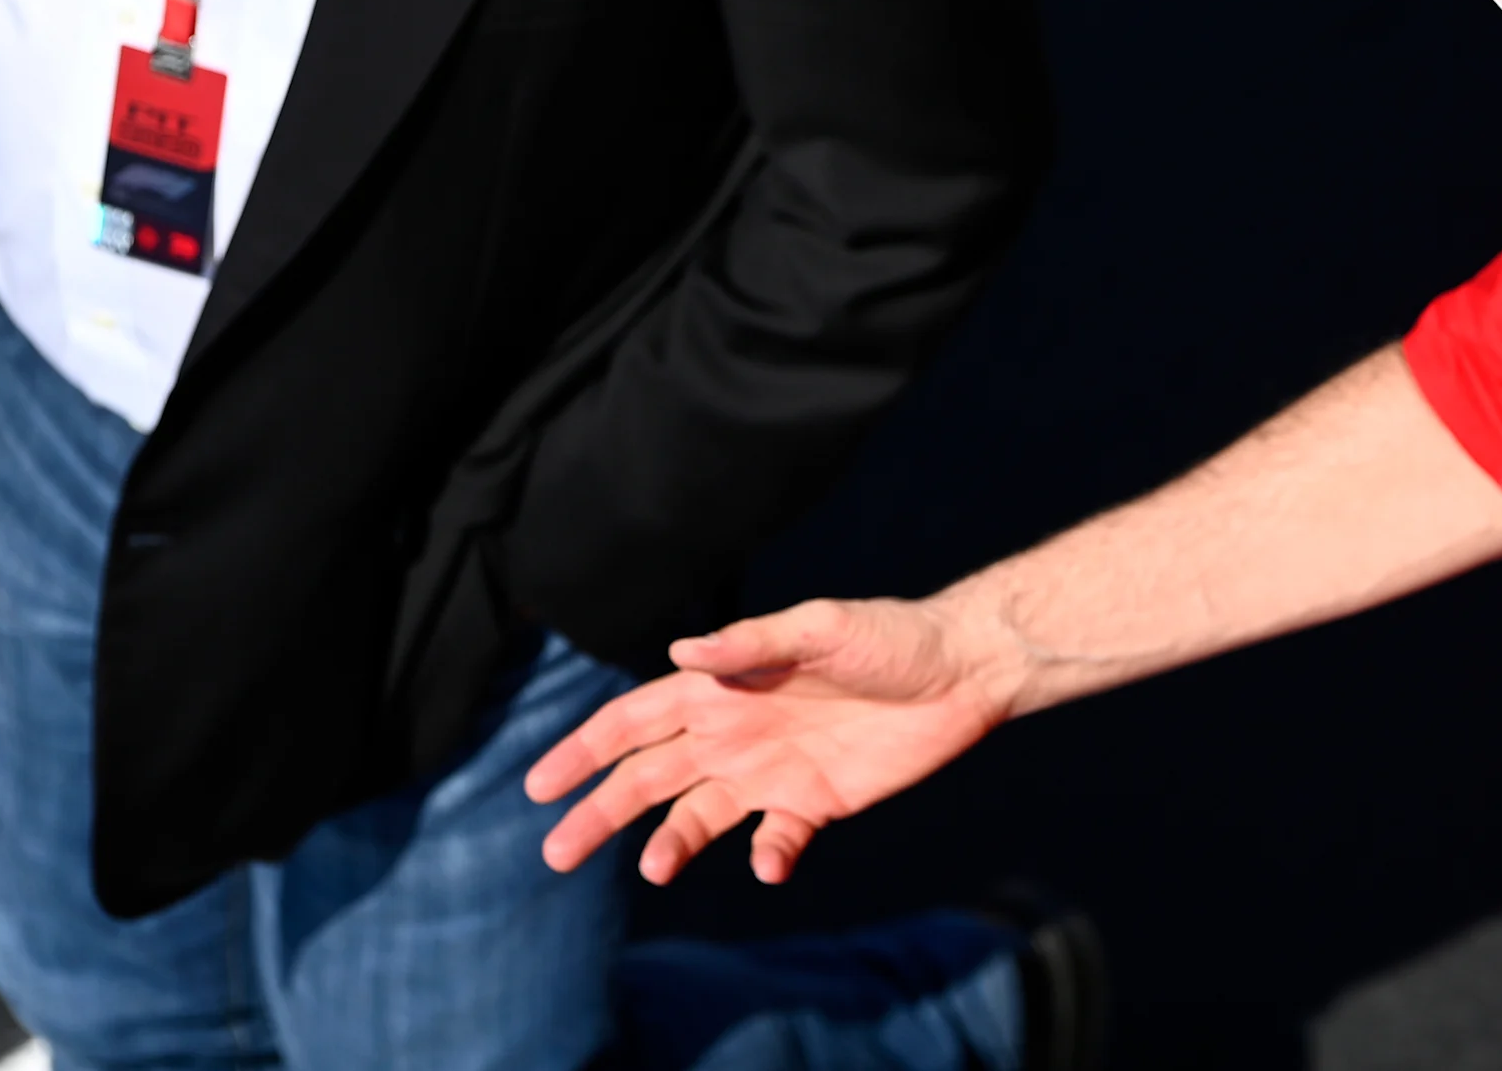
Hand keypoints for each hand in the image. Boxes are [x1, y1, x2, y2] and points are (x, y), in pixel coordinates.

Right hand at [524, 596, 1015, 885]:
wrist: (963, 671)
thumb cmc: (889, 637)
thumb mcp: (821, 628)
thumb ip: (751, 644)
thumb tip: (680, 651)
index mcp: (722, 686)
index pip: (634, 721)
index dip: (584, 751)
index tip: (538, 787)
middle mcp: (734, 731)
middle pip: (648, 777)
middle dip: (599, 812)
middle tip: (554, 854)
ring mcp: (772, 770)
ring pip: (697, 817)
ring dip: (669, 845)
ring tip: (650, 871)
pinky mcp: (815, 802)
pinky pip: (775, 840)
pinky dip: (767, 857)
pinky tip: (771, 863)